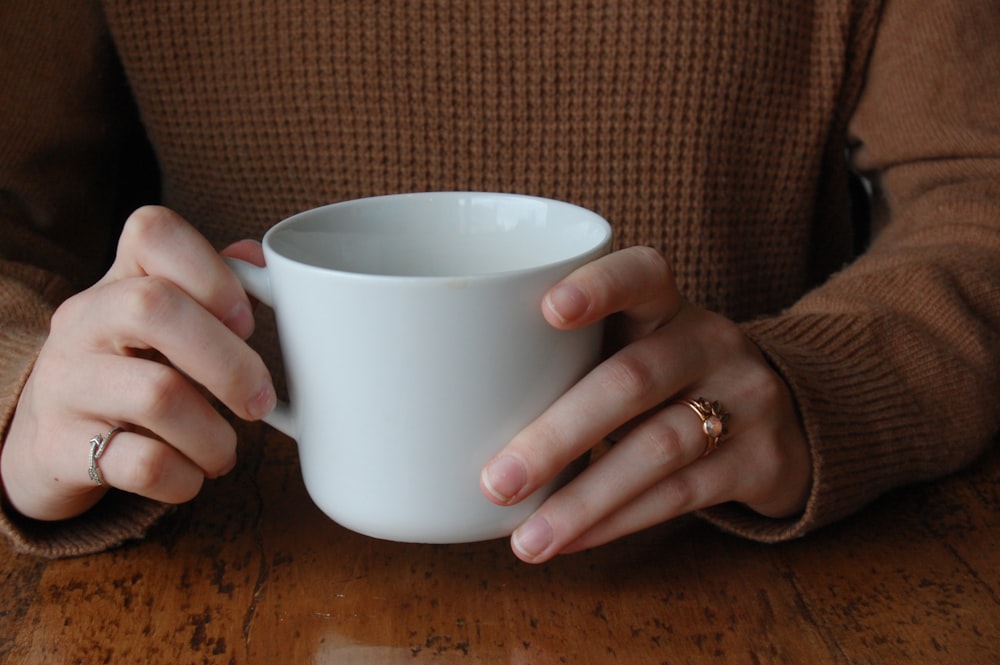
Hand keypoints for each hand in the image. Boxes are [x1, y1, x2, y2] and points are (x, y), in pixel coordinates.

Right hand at [1, 206, 275, 520]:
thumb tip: (259, 257)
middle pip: (154, 307)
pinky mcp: (60, 448)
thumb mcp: (161, 325)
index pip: (152, 232)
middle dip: (230, 362)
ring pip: (156, 395)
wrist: (47, 443)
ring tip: (224, 451)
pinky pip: (141, 463)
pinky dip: (185, 476)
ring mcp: (65, 384)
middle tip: (260, 401)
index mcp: (117, 281)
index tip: (247, 320)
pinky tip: (192, 475)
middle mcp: (83, 322)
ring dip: (215, 435)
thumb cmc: (129, 371)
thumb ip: (209, 290)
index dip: (212, 270)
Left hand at [480, 246, 811, 562]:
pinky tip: (570, 540)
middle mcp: (708, 342)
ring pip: (658, 448)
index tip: (547, 310)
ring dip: (583, 499)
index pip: (642, 274)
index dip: (598, 287)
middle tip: (496, 482)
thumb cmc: (668, 378)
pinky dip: (617, 521)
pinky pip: (681, 495)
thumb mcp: (636, 346)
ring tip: (526, 539)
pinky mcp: (758, 460)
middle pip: (632, 380)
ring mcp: (743, 399)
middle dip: (557, 435)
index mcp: (667, 305)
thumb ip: (571, 358)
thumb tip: (454, 411)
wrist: (787, 417)